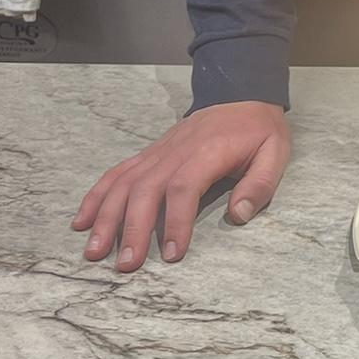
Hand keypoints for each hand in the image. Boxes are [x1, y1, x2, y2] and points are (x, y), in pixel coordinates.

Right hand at [72, 101, 290, 270]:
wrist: (242, 94)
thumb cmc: (259, 130)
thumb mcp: (275, 152)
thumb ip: (259, 184)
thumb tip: (239, 215)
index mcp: (208, 151)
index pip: (184, 187)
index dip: (175, 221)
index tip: (172, 254)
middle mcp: (177, 150)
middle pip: (146, 188)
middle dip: (132, 228)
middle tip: (126, 265)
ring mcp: (159, 150)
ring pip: (125, 182)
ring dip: (106, 216)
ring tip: (94, 251)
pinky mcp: (150, 153)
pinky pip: (118, 172)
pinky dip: (97, 195)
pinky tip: (83, 221)